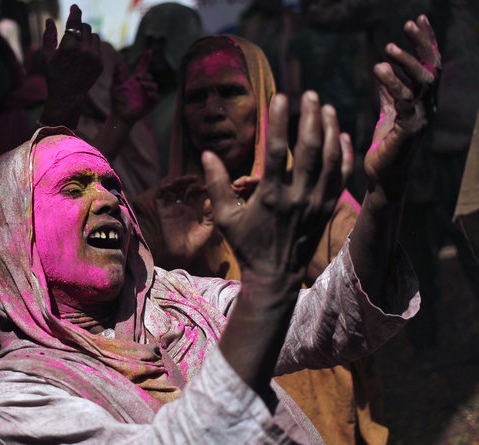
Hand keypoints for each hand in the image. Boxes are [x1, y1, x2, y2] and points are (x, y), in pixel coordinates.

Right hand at [42, 4, 102, 99]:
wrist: (68, 95)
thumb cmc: (54, 75)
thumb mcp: (46, 56)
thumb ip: (48, 36)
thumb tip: (50, 20)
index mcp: (69, 47)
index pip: (74, 23)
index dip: (75, 12)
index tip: (75, 7)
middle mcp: (84, 51)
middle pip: (85, 27)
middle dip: (79, 29)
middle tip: (73, 36)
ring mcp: (94, 58)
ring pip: (94, 36)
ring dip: (86, 37)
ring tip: (78, 46)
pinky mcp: (100, 64)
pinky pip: (98, 47)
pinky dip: (92, 47)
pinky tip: (84, 55)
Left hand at [110, 50, 158, 124]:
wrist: (119, 116)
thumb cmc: (116, 103)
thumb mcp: (114, 87)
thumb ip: (116, 76)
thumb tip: (117, 64)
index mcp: (135, 81)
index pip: (143, 68)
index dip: (146, 59)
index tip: (149, 51)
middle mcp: (143, 87)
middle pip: (150, 76)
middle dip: (146, 75)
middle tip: (138, 78)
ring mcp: (147, 95)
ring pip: (154, 86)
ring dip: (149, 84)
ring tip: (142, 85)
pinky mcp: (150, 104)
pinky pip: (156, 97)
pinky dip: (153, 94)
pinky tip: (147, 94)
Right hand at [154, 175, 214, 268]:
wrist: (183, 254)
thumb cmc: (197, 243)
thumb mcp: (209, 227)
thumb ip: (210, 213)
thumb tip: (209, 199)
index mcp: (191, 209)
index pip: (193, 192)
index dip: (199, 187)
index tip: (206, 187)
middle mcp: (180, 207)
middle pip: (181, 188)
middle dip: (186, 180)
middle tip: (194, 178)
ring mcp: (170, 209)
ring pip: (170, 189)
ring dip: (175, 182)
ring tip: (184, 180)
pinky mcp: (162, 212)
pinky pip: (159, 197)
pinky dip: (162, 189)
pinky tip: (171, 186)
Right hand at [203, 92, 352, 287]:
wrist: (275, 275)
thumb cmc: (247, 244)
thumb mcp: (225, 217)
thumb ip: (216, 185)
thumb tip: (207, 154)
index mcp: (270, 196)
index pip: (277, 150)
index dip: (279, 121)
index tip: (281, 96)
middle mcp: (297, 196)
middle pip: (310, 149)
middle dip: (312, 117)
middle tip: (310, 95)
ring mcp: (316, 203)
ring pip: (330, 159)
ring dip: (331, 130)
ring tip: (327, 107)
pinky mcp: (328, 208)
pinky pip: (341, 177)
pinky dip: (345, 154)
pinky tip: (343, 135)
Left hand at [364, 15, 440, 197]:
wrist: (383, 177)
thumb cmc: (386, 147)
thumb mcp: (388, 114)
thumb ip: (389, 93)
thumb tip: (383, 69)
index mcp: (425, 101)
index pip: (430, 66)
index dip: (426, 42)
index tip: (417, 20)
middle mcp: (429, 107)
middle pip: (433, 68)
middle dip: (423, 44)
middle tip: (407, 24)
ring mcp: (422, 118)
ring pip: (422, 82)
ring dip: (407, 62)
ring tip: (388, 48)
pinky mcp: (409, 130)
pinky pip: (405, 101)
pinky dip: (393, 83)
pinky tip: (379, 70)